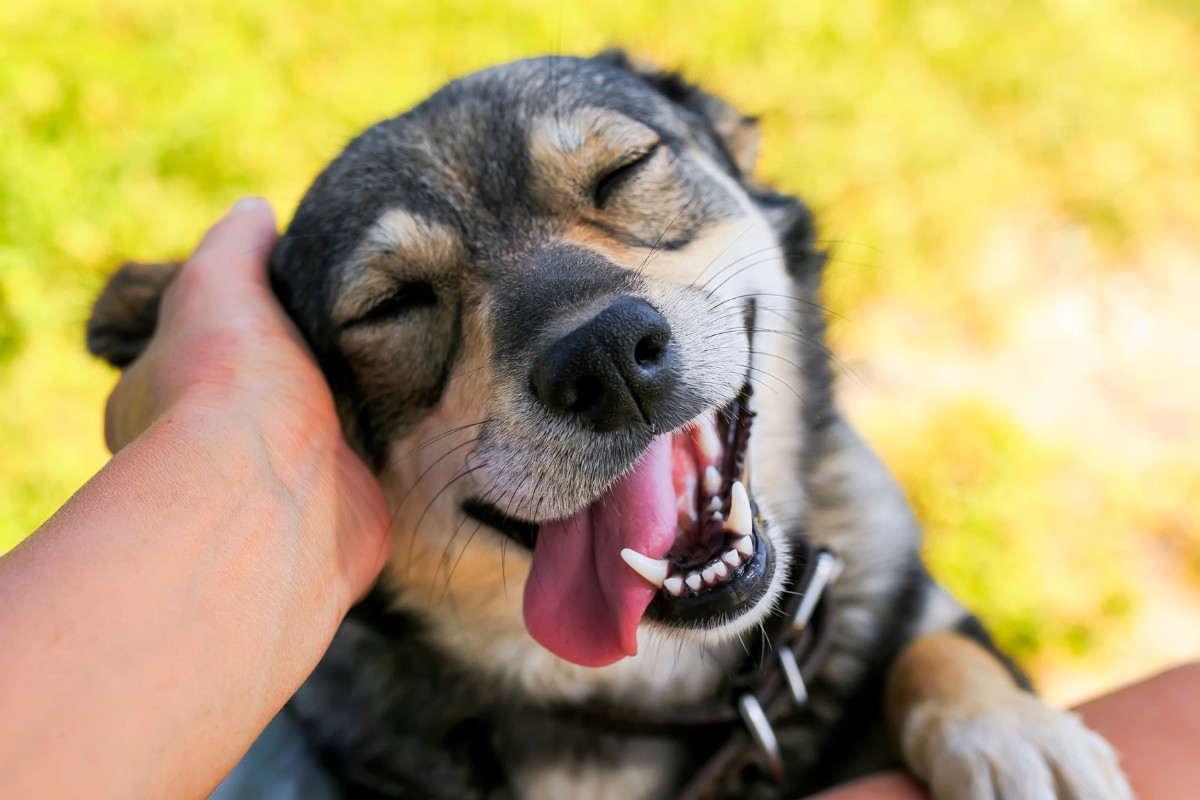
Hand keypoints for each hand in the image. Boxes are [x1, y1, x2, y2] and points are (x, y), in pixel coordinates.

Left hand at [104, 198, 390, 603]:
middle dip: (305, 365)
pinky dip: (392, 446)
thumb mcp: (218, 284)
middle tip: (362, 322)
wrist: (275, 496)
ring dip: (355, 407)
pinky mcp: (341, 512)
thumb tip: (256, 210)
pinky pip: (369, 470)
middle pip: (263, 393)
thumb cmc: (228, 387)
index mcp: (160, 397)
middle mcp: (211, 452)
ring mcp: (278, 487)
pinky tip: (423, 410)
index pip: (194, 349)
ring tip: (408, 353)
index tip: (287, 295)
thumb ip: (235, 245)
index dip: (236, 322)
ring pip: (320, 432)